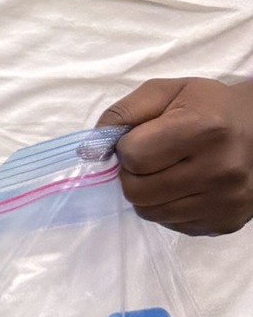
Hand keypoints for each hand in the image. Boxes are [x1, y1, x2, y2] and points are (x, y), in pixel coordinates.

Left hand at [99, 78, 252, 235]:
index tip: (142, 138)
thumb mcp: (167, 91)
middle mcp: (219, 170)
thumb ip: (123, 113)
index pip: (133, 156)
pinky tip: (185, 187)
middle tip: (151, 159)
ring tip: (168, 172)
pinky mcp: (226, 222)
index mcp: (203, 130)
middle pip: (137, 191)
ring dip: (148, 193)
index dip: (127, 147)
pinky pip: (172, 225)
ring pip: (150, 213)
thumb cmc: (209, 107)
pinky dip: (168, 207)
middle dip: (132, 174)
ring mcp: (225, 201)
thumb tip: (91, 150)